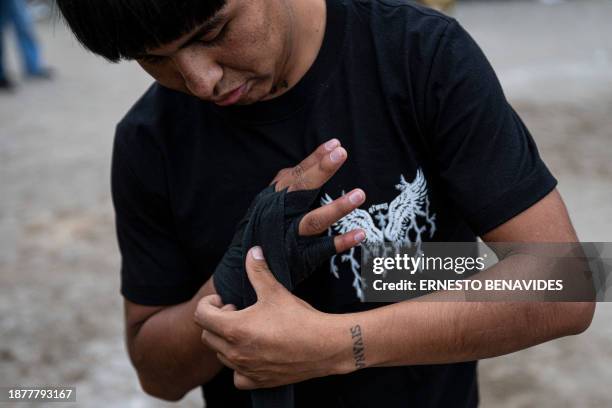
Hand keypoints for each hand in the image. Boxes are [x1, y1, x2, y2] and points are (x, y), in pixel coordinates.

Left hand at [195, 247, 351, 388]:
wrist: (324, 346)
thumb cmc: (299, 318)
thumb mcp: (275, 291)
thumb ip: (258, 270)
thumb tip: (252, 251)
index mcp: (235, 328)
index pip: (201, 315)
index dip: (209, 303)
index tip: (226, 301)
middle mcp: (235, 352)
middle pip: (207, 335)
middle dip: (218, 321)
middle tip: (239, 313)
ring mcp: (245, 369)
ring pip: (221, 355)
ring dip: (227, 341)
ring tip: (248, 330)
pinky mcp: (258, 381)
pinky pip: (237, 377)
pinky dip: (239, 366)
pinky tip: (254, 353)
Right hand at [271, 138, 366, 251]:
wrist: (244, 268)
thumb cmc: (261, 230)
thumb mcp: (266, 203)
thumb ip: (286, 185)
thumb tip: (306, 163)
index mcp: (274, 199)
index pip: (296, 175)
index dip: (315, 159)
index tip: (335, 145)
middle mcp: (279, 215)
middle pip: (301, 190)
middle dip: (321, 171)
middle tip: (341, 153)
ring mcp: (288, 236)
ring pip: (313, 221)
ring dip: (337, 208)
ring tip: (359, 194)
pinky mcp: (298, 258)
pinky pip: (322, 249)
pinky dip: (341, 242)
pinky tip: (360, 233)